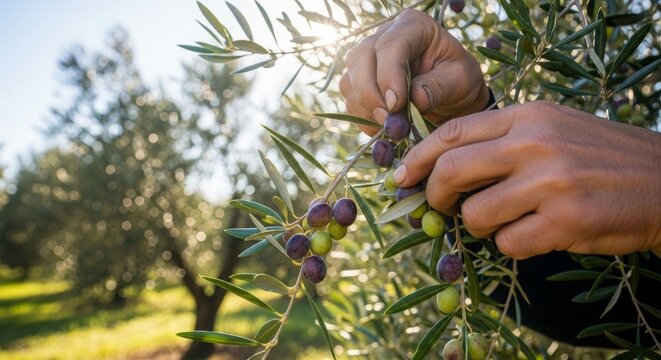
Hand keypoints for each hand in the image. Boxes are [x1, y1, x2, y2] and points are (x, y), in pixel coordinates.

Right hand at [339, 9, 488, 134]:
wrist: (451, 94)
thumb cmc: (458, 80)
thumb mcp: (460, 80)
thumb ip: (437, 87)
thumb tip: (412, 100)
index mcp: (413, 26)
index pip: (390, 45)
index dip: (388, 75)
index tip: (397, 104)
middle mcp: (384, 36)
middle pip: (360, 59)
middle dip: (370, 94)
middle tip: (388, 120)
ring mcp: (367, 58)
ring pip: (349, 80)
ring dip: (365, 108)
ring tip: (389, 126)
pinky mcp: (359, 80)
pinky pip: (349, 98)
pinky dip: (362, 117)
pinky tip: (382, 127)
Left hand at [393, 101, 660, 258]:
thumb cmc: (601, 156)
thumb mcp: (552, 128)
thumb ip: (502, 141)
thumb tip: (443, 168)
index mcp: (528, 116)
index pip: (453, 132)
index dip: (418, 157)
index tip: (401, 177)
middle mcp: (535, 144)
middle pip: (452, 170)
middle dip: (434, 196)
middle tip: (438, 208)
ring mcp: (550, 183)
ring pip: (476, 215)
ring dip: (478, 226)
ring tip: (504, 221)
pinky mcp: (565, 222)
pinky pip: (508, 244)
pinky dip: (511, 246)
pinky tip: (534, 234)